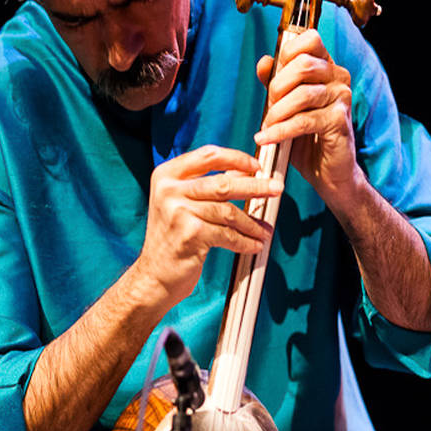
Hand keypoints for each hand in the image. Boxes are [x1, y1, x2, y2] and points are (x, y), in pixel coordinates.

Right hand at [132, 145, 282, 304]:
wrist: (153, 276)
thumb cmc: (172, 238)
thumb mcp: (180, 203)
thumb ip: (205, 185)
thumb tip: (245, 174)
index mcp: (166, 175)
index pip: (208, 155)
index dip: (236, 158)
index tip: (256, 166)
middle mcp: (169, 189)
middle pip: (223, 183)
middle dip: (255, 187)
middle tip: (277, 190)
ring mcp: (178, 211)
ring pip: (229, 211)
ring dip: (252, 223)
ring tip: (264, 230)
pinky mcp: (190, 234)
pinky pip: (227, 234)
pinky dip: (244, 241)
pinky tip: (254, 245)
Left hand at [254, 29, 361, 209]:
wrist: (329, 172)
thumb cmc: (308, 137)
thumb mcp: (286, 107)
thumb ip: (275, 83)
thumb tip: (264, 62)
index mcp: (326, 67)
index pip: (311, 39)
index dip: (289, 51)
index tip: (274, 74)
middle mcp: (338, 78)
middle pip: (304, 64)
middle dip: (278, 85)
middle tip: (269, 105)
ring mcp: (342, 99)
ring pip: (304, 94)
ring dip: (278, 111)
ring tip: (266, 126)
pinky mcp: (339, 122)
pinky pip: (305, 120)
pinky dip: (281, 130)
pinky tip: (267, 138)